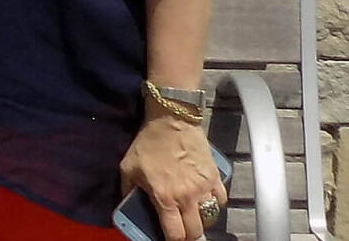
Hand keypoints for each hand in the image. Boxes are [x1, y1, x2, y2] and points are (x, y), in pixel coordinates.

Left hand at [119, 113, 224, 240]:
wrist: (171, 120)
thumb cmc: (148, 143)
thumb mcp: (128, 168)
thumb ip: (128, 190)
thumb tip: (127, 204)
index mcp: (165, 197)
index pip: (175, 234)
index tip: (170, 239)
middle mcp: (187, 197)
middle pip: (195, 232)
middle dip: (188, 235)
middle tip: (182, 230)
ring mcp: (204, 188)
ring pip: (210, 218)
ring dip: (201, 220)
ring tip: (192, 215)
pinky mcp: (215, 178)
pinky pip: (221, 201)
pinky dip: (215, 204)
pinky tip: (205, 199)